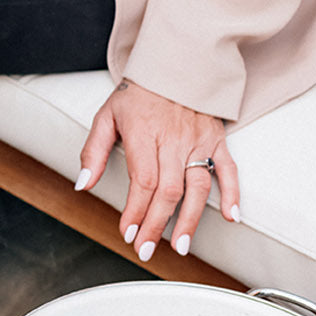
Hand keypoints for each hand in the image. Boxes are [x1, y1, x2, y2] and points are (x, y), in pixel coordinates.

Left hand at [77, 80, 240, 260]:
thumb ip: (93, 151)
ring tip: (180, 246)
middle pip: (168, 190)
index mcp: (144, 134)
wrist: (173, 66)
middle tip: (146, 249)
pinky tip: (231, 217)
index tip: (127, 232)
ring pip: (198, 187)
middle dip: (156, 224)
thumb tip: (83, 184)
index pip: (142, 181)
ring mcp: (199, 140)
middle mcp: (174, 139)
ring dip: (189, 219)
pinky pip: (228, 169)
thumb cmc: (137, 95)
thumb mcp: (106, 117)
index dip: (135, 210)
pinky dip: (233, 193)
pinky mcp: (217, 139)